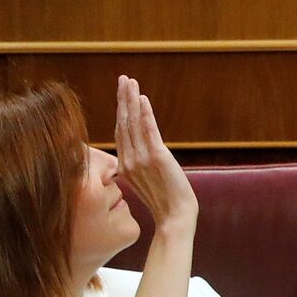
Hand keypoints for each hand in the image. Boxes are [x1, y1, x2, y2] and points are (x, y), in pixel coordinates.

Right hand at [114, 75, 196, 233]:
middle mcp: (128, 160)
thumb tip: (140, 153)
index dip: (120, 111)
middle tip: (123, 78)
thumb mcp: (146, 180)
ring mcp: (140, 159)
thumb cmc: (165, 200)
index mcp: (125, 165)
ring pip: (132, 124)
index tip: (122, 93)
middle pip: (122, 123)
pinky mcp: (156, 157)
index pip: (121, 132)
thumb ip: (139, 165)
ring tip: (130, 82)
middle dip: (122, 99)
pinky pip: (148, 131)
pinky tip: (143, 99)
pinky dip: (144, 114)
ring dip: (131, 100)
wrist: (175, 217)